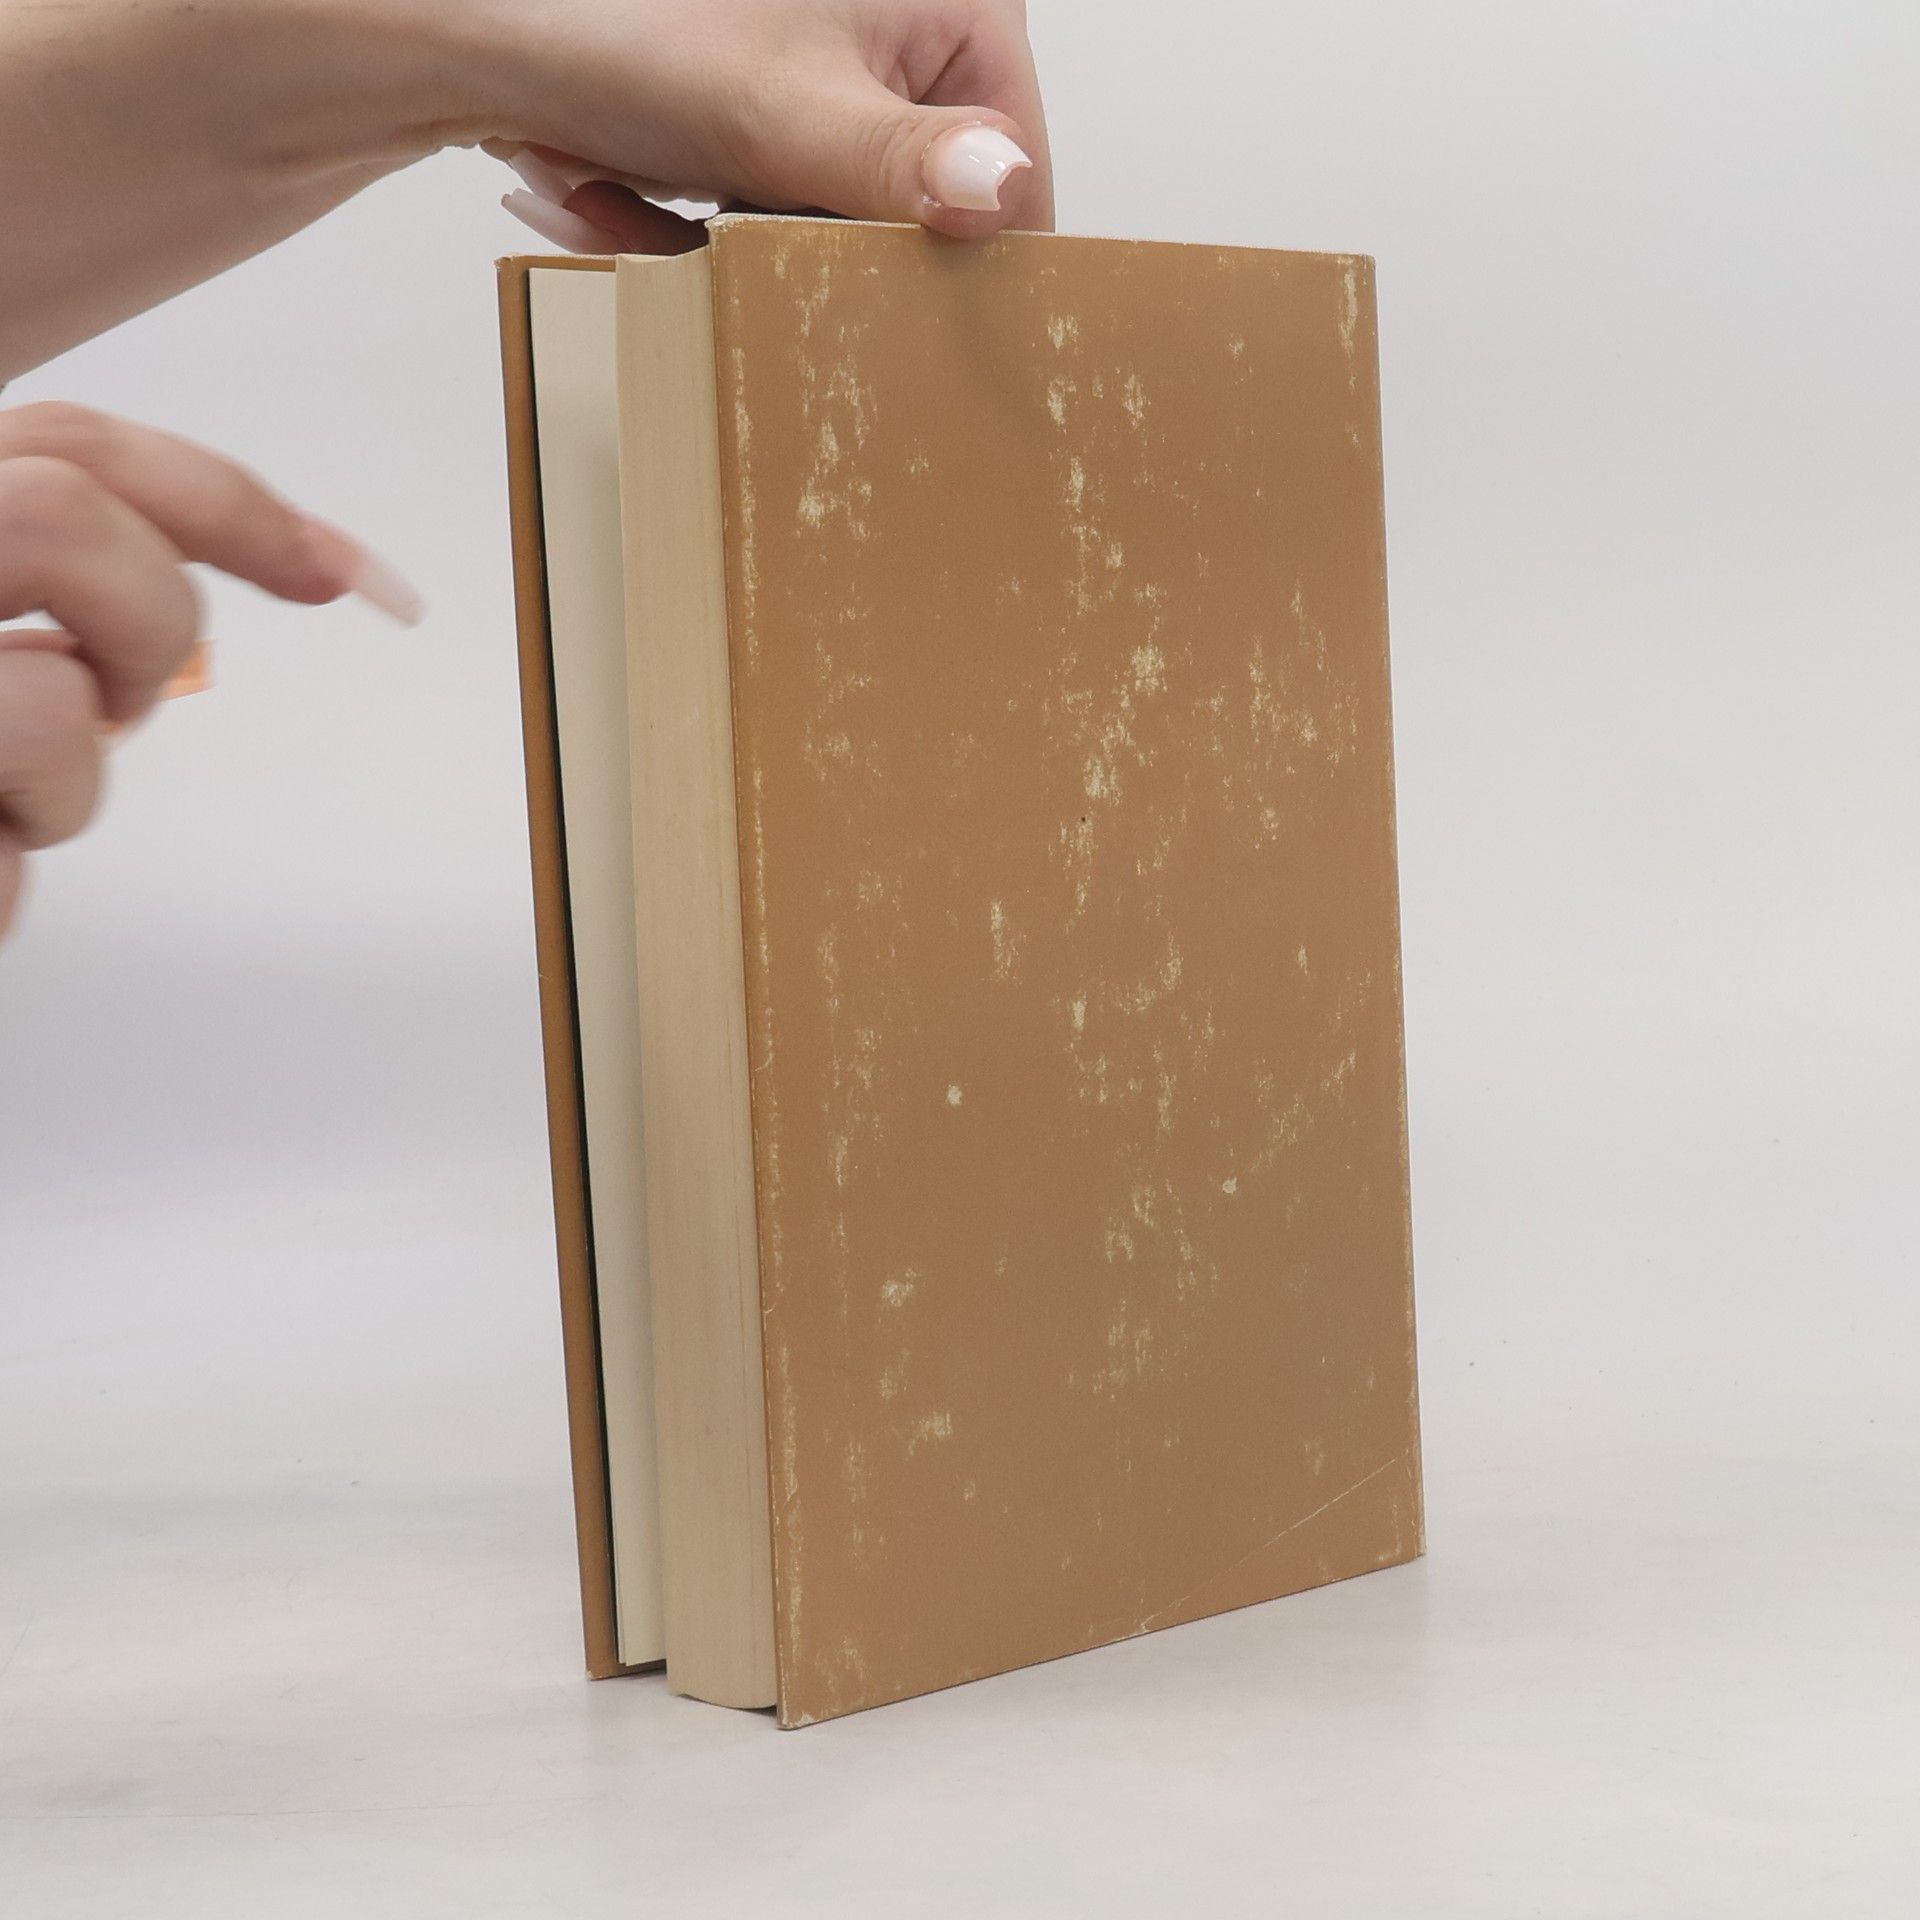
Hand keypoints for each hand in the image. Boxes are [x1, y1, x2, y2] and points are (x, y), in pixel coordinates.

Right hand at [0, 403, 416, 937]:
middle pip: (66, 516)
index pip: (63, 445)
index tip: (344, 573)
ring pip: (52, 705)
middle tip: (122, 698)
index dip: (228, 501)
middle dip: (149, 620)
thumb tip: (237, 587)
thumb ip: (24, 591)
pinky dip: (7, 867)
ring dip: (62, 785)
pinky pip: (6, 838)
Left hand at [1, 0, 1051, 374]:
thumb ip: (897, 163)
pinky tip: (596, 178)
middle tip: (712, 238)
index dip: (944, 261)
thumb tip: (1003, 193)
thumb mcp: (776, 114)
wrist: (444, 18)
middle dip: (789, 249)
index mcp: (950, 12)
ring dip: (715, 243)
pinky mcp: (735, 112)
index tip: (869, 309)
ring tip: (622, 186)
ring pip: (816, 229)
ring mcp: (810, 76)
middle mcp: (891, 35)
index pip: (1011, 181)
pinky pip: (747, 217)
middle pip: (901, 215)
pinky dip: (671, 222)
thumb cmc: (613, 26)